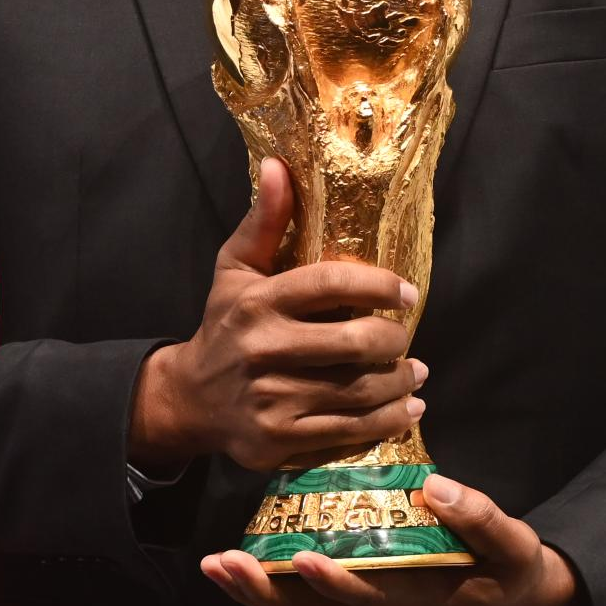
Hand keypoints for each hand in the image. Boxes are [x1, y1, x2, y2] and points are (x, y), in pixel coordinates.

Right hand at [130, 157, 427, 470]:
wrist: (190, 399)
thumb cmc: (224, 325)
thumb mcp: (235, 270)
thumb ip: (264, 222)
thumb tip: (279, 166)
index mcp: (256, 302)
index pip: (329, 285)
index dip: (377, 286)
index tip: (406, 291)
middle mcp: (263, 350)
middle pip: (354, 343)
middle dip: (394, 340)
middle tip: (406, 337)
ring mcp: (271, 400)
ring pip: (358, 391)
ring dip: (400, 383)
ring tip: (415, 373)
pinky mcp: (279, 440)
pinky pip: (348, 432)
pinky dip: (387, 421)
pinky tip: (406, 410)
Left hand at [200, 474, 579, 605]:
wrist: (520, 599)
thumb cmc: (513, 572)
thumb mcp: (514, 547)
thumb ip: (481, 518)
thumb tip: (436, 486)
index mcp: (419, 597)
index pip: (368, 594)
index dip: (334, 581)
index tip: (302, 557)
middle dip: (267, 590)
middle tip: (224, 564)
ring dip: (258, 590)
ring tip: (216, 566)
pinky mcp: (363, 596)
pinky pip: (311, 599)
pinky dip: (274, 586)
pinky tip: (244, 564)